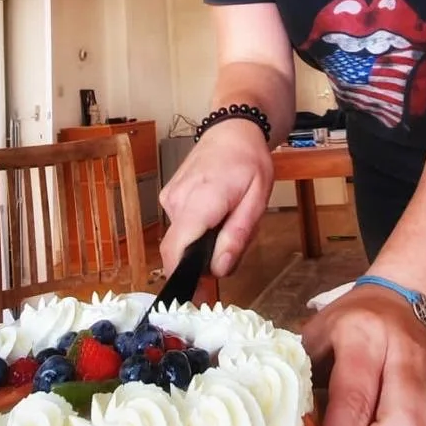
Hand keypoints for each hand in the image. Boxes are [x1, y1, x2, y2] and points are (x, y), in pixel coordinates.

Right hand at [159, 120, 273, 277]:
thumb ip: (237, 236)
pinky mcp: (169, 198)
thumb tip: (217, 270)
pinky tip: (218, 212)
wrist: (232, 130)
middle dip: (207, 259)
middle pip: (183, 251)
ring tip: (231, 220)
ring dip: (206, 242)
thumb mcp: (257, 200)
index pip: (176, 251)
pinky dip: (200, 229)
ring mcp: (170, 199)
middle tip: (236, 244)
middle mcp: (177, 201)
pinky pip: (182, 227)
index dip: (183, 278)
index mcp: (200, 201)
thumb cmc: (249, 162)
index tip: (199, 296)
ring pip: (184, 240)